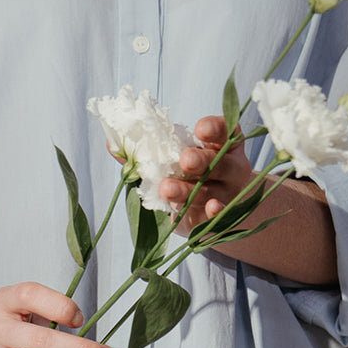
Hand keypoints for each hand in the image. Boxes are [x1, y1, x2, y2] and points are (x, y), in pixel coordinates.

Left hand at [159, 116, 253, 233]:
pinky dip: (215, 212)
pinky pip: (217, 216)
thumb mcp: (175, 160)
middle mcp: (231, 168)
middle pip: (220, 163)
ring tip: (167, 189)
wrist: (209, 212)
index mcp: (222, 145)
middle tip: (185, 159)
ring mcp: (228, 194)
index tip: (200, 129)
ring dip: (188, 190)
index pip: (223, 131)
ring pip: (210, 191)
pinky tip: (211, 208)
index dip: (214, 128)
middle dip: (201, 160)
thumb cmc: (188, 176)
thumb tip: (115, 149)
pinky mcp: (220, 218)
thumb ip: (148, 154)